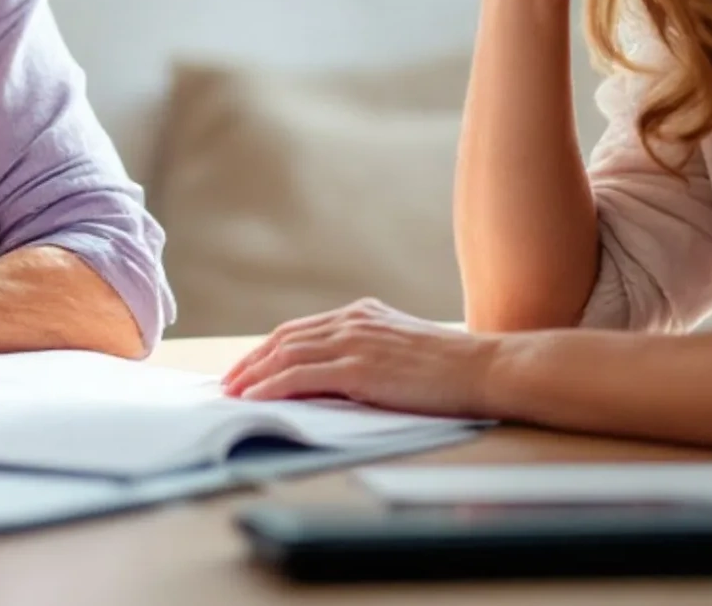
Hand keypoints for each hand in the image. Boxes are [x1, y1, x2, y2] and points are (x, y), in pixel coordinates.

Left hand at [220, 299, 499, 418]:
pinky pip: (301, 375)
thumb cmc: (450, 368)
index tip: (248, 367)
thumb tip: (334, 376)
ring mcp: (354, 341)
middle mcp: (353, 321)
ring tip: (233, 393)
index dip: (268, 350)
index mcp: (362, 314)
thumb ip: (366, 354)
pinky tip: (255, 398)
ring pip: (287, 355)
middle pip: (285, 338)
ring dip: (254, 375)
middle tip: (228, 382)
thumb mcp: (399, 350)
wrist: (483, 368)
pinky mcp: (359, 366)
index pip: (300, 330)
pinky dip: (272, 386)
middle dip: (252, 362)